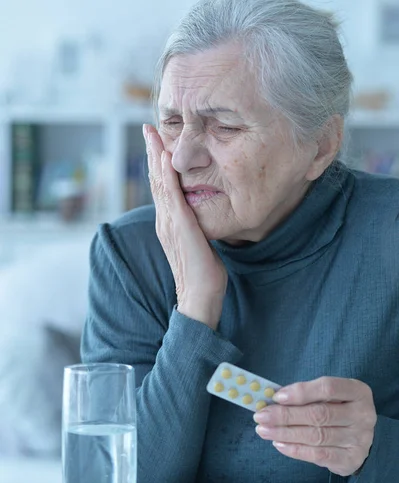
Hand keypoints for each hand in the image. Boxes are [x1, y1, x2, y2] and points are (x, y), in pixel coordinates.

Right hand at [143, 124, 227, 328]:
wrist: (199, 296)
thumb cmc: (203, 274)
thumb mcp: (198, 244)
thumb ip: (195, 229)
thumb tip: (201, 218)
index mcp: (168, 224)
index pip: (161, 189)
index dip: (158, 165)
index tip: (157, 144)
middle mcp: (164, 221)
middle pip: (155, 180)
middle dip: (152, 153)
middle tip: (149, 128)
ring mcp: (168, 222)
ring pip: (159, 182)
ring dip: (156, 155)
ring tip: (153, 133)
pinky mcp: (179, 225)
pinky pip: (171, 193)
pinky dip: (166, 172)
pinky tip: (166, 155)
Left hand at [254, 377, 376, 476]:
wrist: (360, 439)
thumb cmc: (337, 410)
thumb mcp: (330, 396)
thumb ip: (307, 395)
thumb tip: (273, 400)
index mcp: (358, 392)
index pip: (328, 388)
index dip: (300, 392)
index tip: (276, 397)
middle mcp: (363, 415)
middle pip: (319, 414)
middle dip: (285, 415)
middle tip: (261, 416)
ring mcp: (359, 439)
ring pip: (316, 436)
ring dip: (285, 433)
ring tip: (264, 431)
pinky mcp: (351, 459)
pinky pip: (318, 455)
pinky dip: (295, 449)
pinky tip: (279, 444)